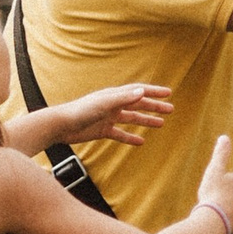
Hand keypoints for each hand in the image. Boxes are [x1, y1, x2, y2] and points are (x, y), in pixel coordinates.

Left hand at [59, 80, 174, 146]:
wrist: (61, 125)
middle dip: (154, 106)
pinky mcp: (102, 130)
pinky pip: (120, 134)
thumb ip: (123, 98)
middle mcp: (113, 105)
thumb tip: (142, 91)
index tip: (168, 93)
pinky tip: (140, 142)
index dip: (154, 91)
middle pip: (138, 104)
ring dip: (146, 121)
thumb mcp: (104, 103)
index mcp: (114, 95)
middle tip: (170, 109)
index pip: (138, 91)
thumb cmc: (80, 111)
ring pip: (131, 119)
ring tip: (161, 124)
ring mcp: (108, 117)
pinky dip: (130, 137)